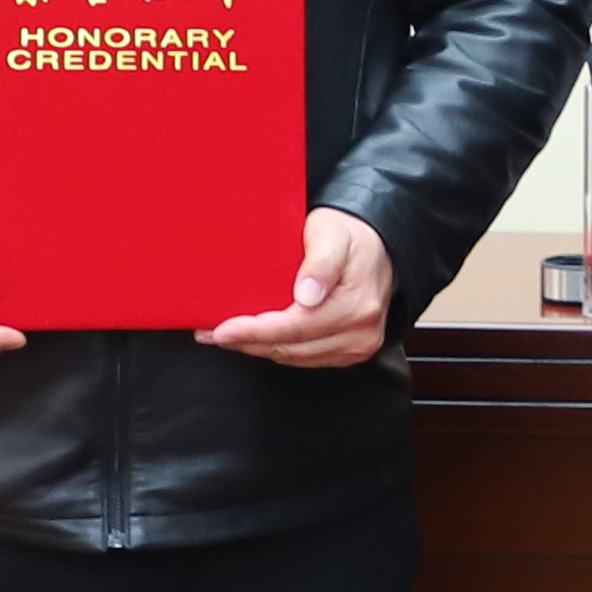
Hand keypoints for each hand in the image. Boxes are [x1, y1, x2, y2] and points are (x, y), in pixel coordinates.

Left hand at [200, 208, 398, 367]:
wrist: (379, 247)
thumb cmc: (350, 235)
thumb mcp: (332, 232)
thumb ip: (321, 261)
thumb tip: (307, 296)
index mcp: (356, 305)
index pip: (296, 328)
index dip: (256, 332)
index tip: (223, 330)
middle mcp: (360, 333)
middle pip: (291, 348)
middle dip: (248, 342)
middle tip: (212, 332)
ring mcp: (356, 346)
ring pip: (294, 357)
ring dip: (258, 347)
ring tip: (226, 335)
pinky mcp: (348, 352)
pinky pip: (304, 358)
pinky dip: (276, 348)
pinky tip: (255, 338)